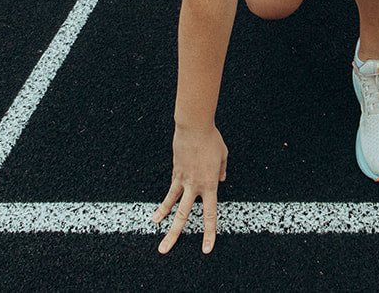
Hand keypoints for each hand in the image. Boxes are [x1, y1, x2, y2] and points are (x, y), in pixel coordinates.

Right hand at [152, 122, 227, 253]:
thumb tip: (220, 180)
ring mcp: (182, 180)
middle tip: (164, 250)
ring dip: (163, 219)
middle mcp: (194, 186)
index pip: (209, 215)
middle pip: (184, 216)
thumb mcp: (223, 156)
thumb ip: (221, 171)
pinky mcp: (175, 172)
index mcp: (209, 185)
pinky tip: (158, 212)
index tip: (206, 249)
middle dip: (174, 235)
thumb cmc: (211, 140)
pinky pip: (170, 190)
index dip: (208, 233)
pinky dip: (165, 202)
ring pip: (172, 204)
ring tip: (155, 230)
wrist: (194, 127)